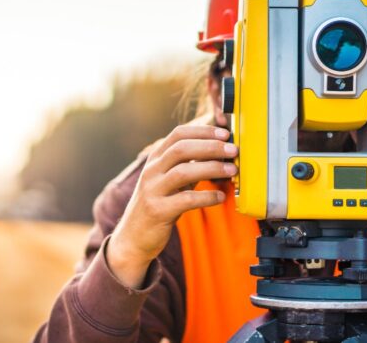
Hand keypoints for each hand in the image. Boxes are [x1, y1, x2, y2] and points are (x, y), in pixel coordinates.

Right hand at [107, 125, 236, 287]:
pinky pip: (185, 200)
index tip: (224, 133)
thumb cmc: (158, 204)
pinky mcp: (158, 211)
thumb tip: (218, 151)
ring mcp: (152, 190)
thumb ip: (188, 165)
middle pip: (181, 149)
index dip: (202, 131)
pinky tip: (220, 197)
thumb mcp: (169, 180)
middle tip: (233, 149)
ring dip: (211, 168)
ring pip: (183, 171)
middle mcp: (151, 171)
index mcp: (155, 159)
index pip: (178, 134)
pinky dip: (206, 197)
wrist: (133, 236)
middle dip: (210, 146)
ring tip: (232, 170)